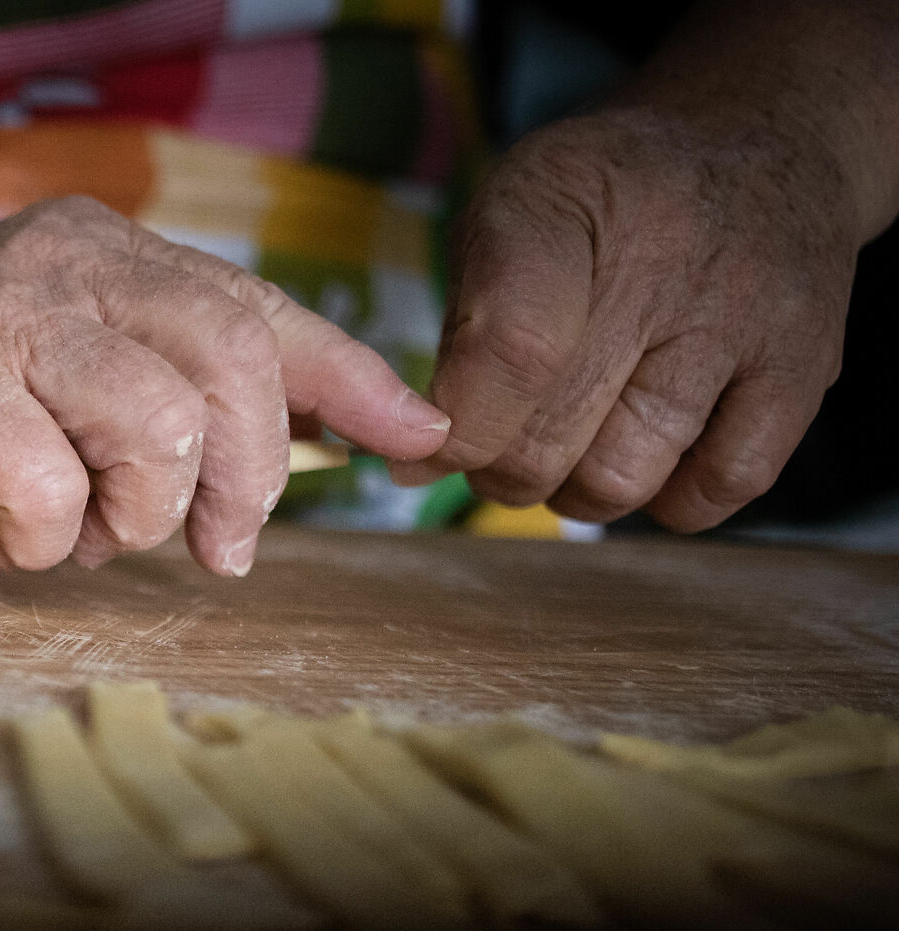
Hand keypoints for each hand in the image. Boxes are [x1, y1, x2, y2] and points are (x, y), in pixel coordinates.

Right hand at [0, 197, 453, 577]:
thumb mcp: (62, 371)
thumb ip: (159, 394)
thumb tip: (293, 463)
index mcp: (112, 255)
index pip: (262, 313)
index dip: (353, 380)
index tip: (416, 439)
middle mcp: (69, 264)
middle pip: (232, 374)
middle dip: (244, 485)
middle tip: (216, 548)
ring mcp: (3, 318)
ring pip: (156, 434)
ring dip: (133, 518)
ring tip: (77, 532)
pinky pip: (52, 495)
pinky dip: (40, 543)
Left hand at [389, 106, 860, 528]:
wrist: (764, 140)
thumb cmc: (605, 199)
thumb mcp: (508, 211)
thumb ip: (457, 330)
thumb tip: (414, 458)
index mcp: (564, 199)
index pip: (508, 353)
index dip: (455, 430)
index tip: (423, 447)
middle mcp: (666, 255)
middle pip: (548, 440)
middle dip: (498, 467)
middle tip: (500, 440)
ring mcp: (746, 317)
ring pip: (620, 481)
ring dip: (573, 489)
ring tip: (574, 437)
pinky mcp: (806, 369)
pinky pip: (713, 491)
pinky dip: (668, 498)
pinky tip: (653, 450)